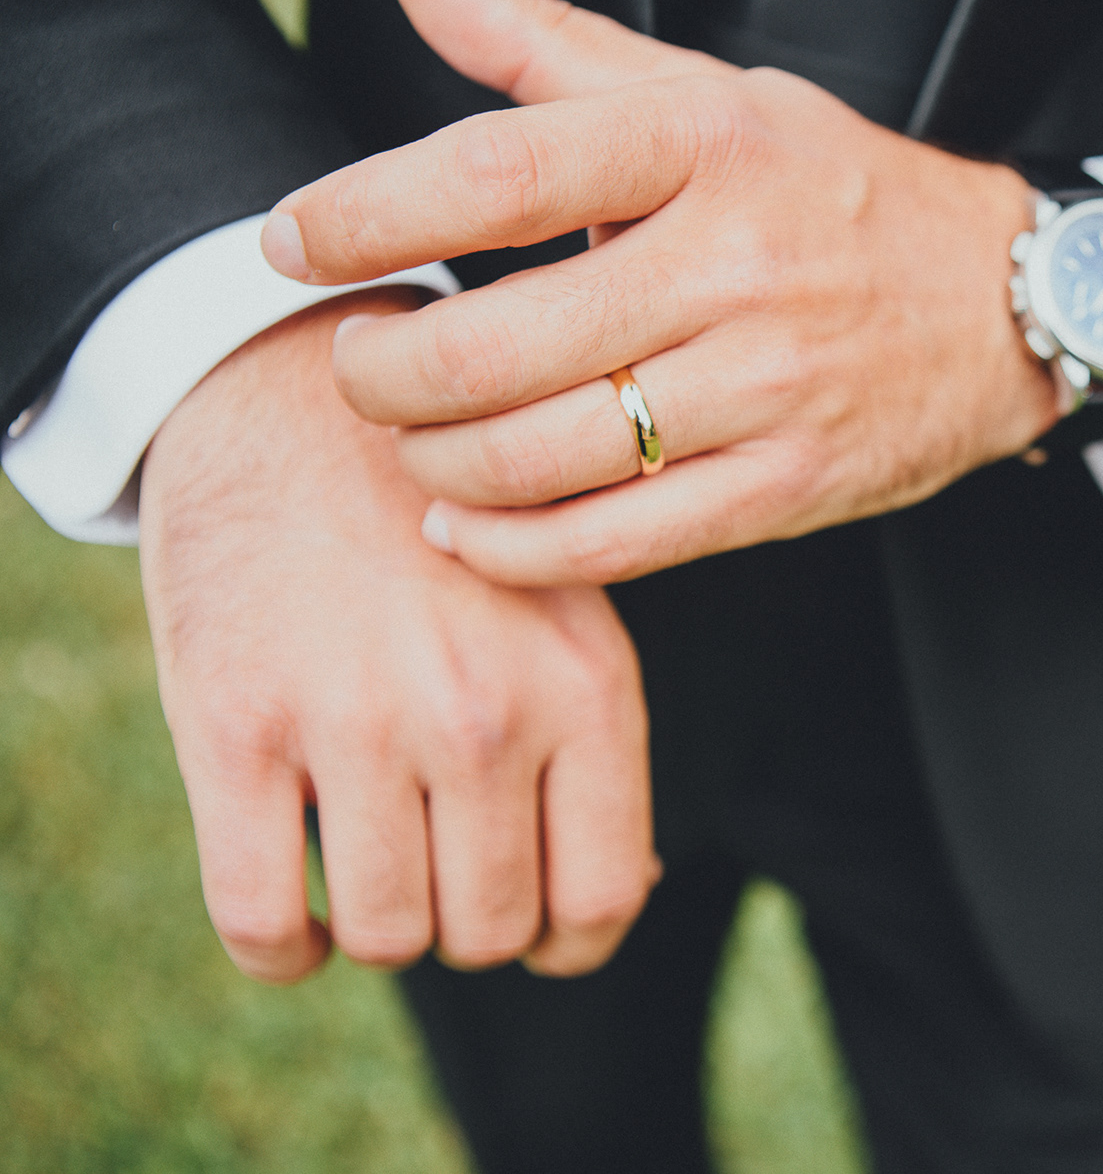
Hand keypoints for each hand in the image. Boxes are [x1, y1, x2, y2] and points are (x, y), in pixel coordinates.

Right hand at [139, 290, 656, 982]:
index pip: (600, 899)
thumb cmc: (447, 526)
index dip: (565, 939)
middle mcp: (483, 713)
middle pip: (488, 931)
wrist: (297, 399)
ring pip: (386, 936)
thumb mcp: (564, 606)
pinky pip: (261, 920)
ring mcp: (358, 721)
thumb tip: (618, 897)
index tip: (530, 915)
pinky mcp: (236, 724)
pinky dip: (283, 951)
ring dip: (377, 927)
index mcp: (584, 686)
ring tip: (370, 865)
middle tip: (438, 863)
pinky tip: (296, 921)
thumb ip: (594, 743)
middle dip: (466, 923)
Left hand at [262, 0, 1056, 586]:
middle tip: (356, 366)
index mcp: (702, 145)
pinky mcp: (788, 485)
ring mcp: (768, 386)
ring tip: (411, 440)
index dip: (366, 212)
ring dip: (436, 462)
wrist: (999, 302)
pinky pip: (617, 538)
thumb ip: (546, 47)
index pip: (497, 174)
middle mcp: (735, 265)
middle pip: (499, 344)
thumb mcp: (706, 95)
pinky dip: (513, 545)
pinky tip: (465, 523)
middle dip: (383, 373)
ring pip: (544, 455)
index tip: (293, 240)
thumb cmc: (832, 191)